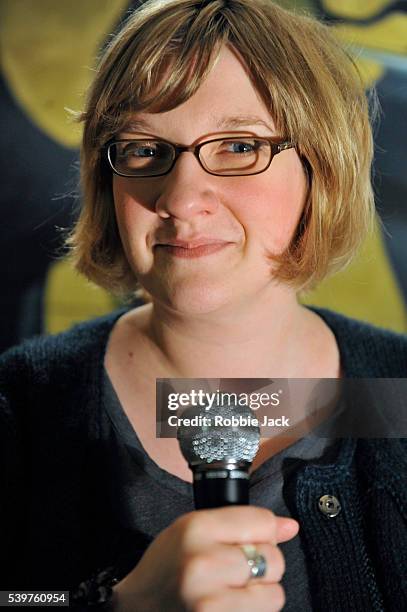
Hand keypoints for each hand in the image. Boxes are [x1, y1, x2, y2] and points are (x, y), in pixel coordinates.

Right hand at [113, 506, 298, 611]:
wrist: (135, 610)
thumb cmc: (166, 568)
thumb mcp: (192, 531)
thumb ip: (241, 524)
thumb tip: (290, 526)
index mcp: (196, 528)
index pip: (262, 521)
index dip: (262, 531)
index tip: (248, 540)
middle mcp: (203, 563)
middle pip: (273, 558)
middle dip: (261, 565)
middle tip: (233, 571)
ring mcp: (209, 602)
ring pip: (274, 594)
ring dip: (259, 595)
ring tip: (230, 593)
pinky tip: (228, 608)